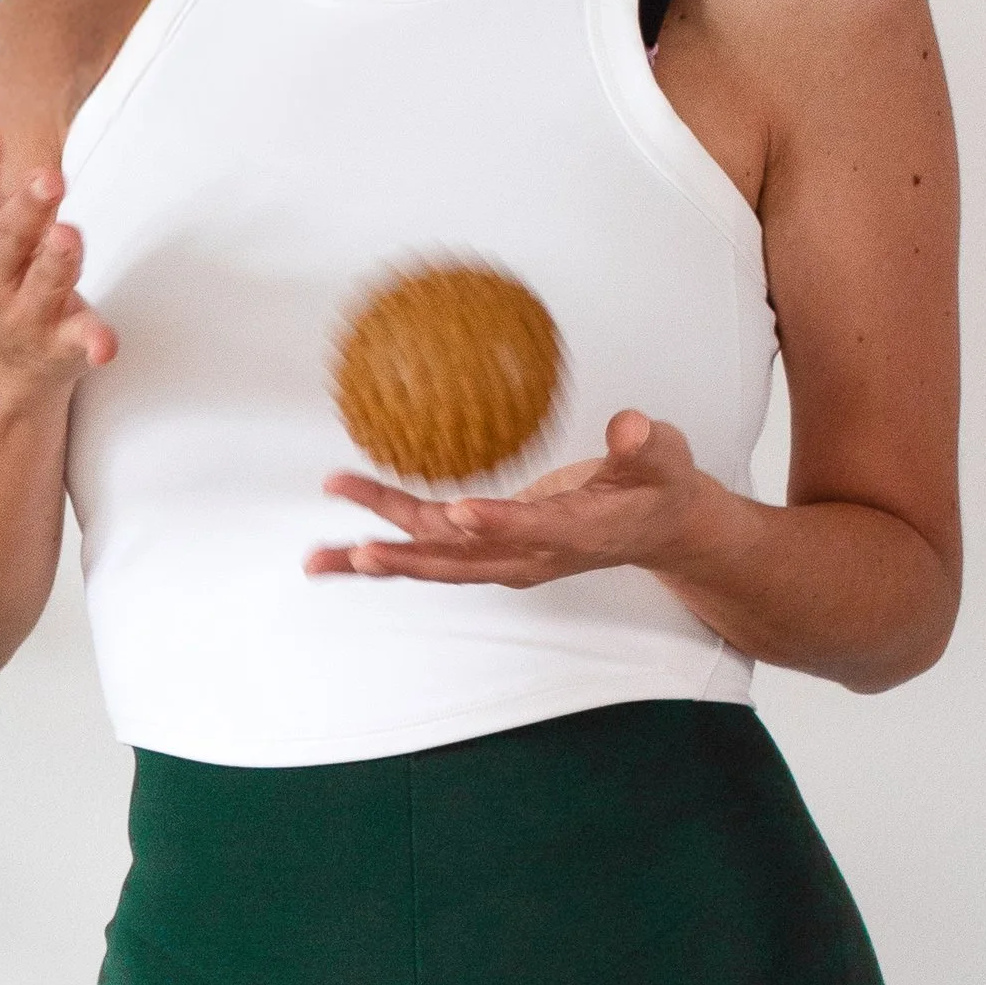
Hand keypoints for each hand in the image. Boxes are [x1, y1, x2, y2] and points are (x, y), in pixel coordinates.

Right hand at [0, 105, 116, 395]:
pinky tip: (104, 344)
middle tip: (49, 178)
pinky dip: (92, 342)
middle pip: (9, 239)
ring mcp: (28, 312)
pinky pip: (79, 341)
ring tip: (69, 237)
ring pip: (43, 285)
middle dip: (26, 210)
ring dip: (56, 265)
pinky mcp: (62, 343)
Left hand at [306, 412, 706, 587]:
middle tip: (361, 549)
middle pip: (463, 558)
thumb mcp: (667, 459)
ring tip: (318, 559)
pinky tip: (341, 534)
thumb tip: (629, 426)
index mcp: (577, 531)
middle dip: (410, 555)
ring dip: (376, 556)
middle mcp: (530, 553)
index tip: (461, 512)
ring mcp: (504, 555)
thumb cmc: (657, 487)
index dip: (498, 522)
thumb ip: (647, 444)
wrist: (654, 527)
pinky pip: (429, 546)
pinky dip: (384, 542)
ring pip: (433, 558)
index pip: (535, 529)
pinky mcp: (486, 546)